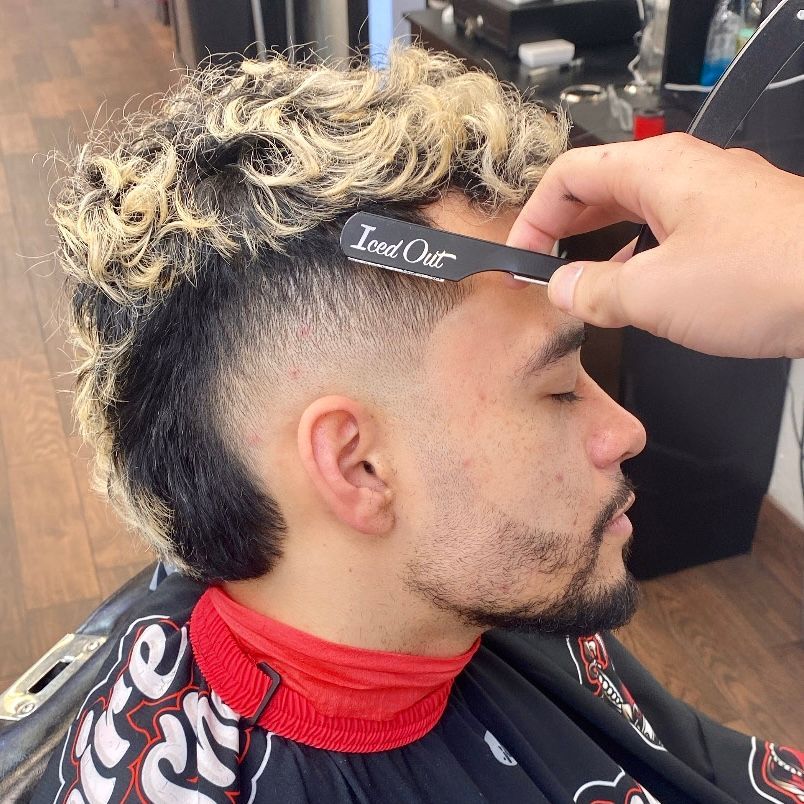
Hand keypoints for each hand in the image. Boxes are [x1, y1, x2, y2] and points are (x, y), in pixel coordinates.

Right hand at [506, 133, 803, 357]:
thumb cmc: (771, 274)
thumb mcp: (654, 293)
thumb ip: (594, 291)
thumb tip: (563, 290)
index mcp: (656, 170)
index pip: (568, 176)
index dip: (532, 217)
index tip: (520, 257)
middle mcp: (687, 174)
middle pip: (601, 188)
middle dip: (562, 228)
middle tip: (540, 266)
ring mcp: (716, 199)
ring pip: (637, 211)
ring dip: (600, 244)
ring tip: (580, 280)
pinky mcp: (739, 229)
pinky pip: (671, 233)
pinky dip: (640, 257)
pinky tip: (638, 289)